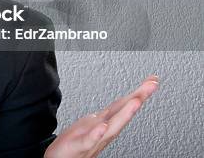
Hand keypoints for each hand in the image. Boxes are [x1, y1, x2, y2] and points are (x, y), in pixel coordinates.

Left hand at [44, 75, 158, 157]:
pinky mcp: (79, 147)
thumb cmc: (74, 145)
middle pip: (123, 113)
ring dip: (125, 114)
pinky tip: (103, 126)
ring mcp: (93, 140)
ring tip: (136, 100)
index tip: (152, 80)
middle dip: (138, 98)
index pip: (123, 105)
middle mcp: (103, 131)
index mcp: (104, 123)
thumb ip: (104, 116)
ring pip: (112, 127)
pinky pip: (89, 140)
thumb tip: (115, 107)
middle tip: (152, 85)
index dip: (137, 92)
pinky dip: (97, 134)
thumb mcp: (91, 125)